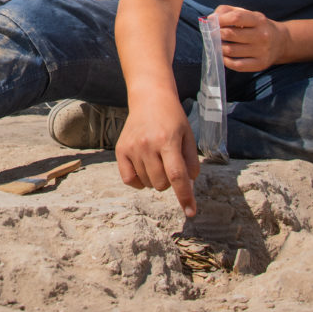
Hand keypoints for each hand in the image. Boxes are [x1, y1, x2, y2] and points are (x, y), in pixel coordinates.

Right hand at [115, 94, 201, 216]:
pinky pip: (129, 180)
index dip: (185, 197)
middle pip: (161, 183)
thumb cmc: (172, 118)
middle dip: (170, 181)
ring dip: (156, 179)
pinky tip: (144, 169)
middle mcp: (148, 145)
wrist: (149, 98)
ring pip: (147, 184)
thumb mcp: (188, 135)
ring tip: (157, 160)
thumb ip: (191, 161)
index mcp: (168, 140)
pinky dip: (139, 181)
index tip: (190, 213)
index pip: (177, 176)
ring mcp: (132, 148)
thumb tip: (188, 185)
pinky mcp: (121, 150)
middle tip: (169, 163)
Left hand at [214, 5, 286, 71]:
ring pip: (231, 50)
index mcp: (258, 20)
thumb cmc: (257, 26)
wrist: (281, 42)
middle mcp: (262, 35)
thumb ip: (228, 11)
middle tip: (211, 34)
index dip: (220, 19)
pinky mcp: (260, 64)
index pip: (236, 17)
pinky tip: (224, 56)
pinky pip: (237, 65)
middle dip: (216, 34)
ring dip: (219, 47)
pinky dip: (226, 61)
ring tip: (216, 45)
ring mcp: (262, 51)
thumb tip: (211, 18)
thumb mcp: (248, 14)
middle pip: (231, 34)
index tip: (211, 21)